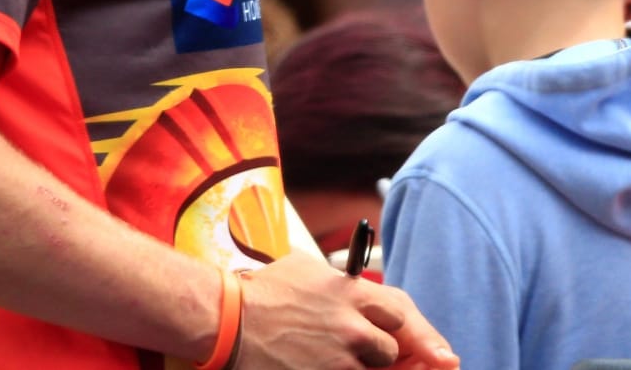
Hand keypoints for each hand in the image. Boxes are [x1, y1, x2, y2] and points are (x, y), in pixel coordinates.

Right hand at [233, 255, 458, 368]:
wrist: (226, 320)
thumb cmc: (263, 292)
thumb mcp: (308, 269)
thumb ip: (342, 281)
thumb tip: (360, 286)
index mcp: (352, 293)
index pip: (401, 312)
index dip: (403, 328)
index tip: (403, 338)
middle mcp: (352, 325)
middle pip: (392, 347)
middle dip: (382, 351)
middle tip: (365, 351)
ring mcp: (338, 357)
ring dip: (362, 368)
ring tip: (331, 357)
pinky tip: (325, 363)